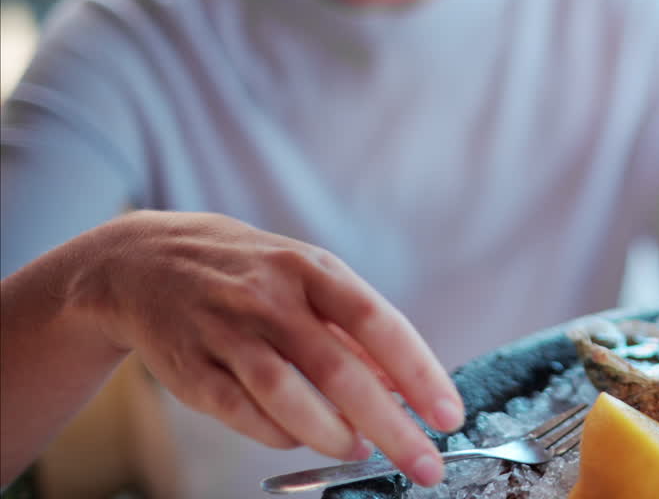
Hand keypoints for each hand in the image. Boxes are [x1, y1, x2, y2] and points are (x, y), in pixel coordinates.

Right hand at [71, 211, 459, 486]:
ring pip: (288, 397)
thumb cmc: (250, 274)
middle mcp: (271, 298)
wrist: (145, 262)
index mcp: (312, 270)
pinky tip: (303, 439)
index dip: (418, 372)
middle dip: (391, 425)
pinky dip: (282, 435)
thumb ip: (355, 332)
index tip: (448, 414)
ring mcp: (227, 333)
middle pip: (340, 371)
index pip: (378, 323)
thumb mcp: (308, 278)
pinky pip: (244, 415)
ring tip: (361, 450)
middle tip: (424, 463)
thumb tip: (405, 385)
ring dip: (334, 434)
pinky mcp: (190, 369)